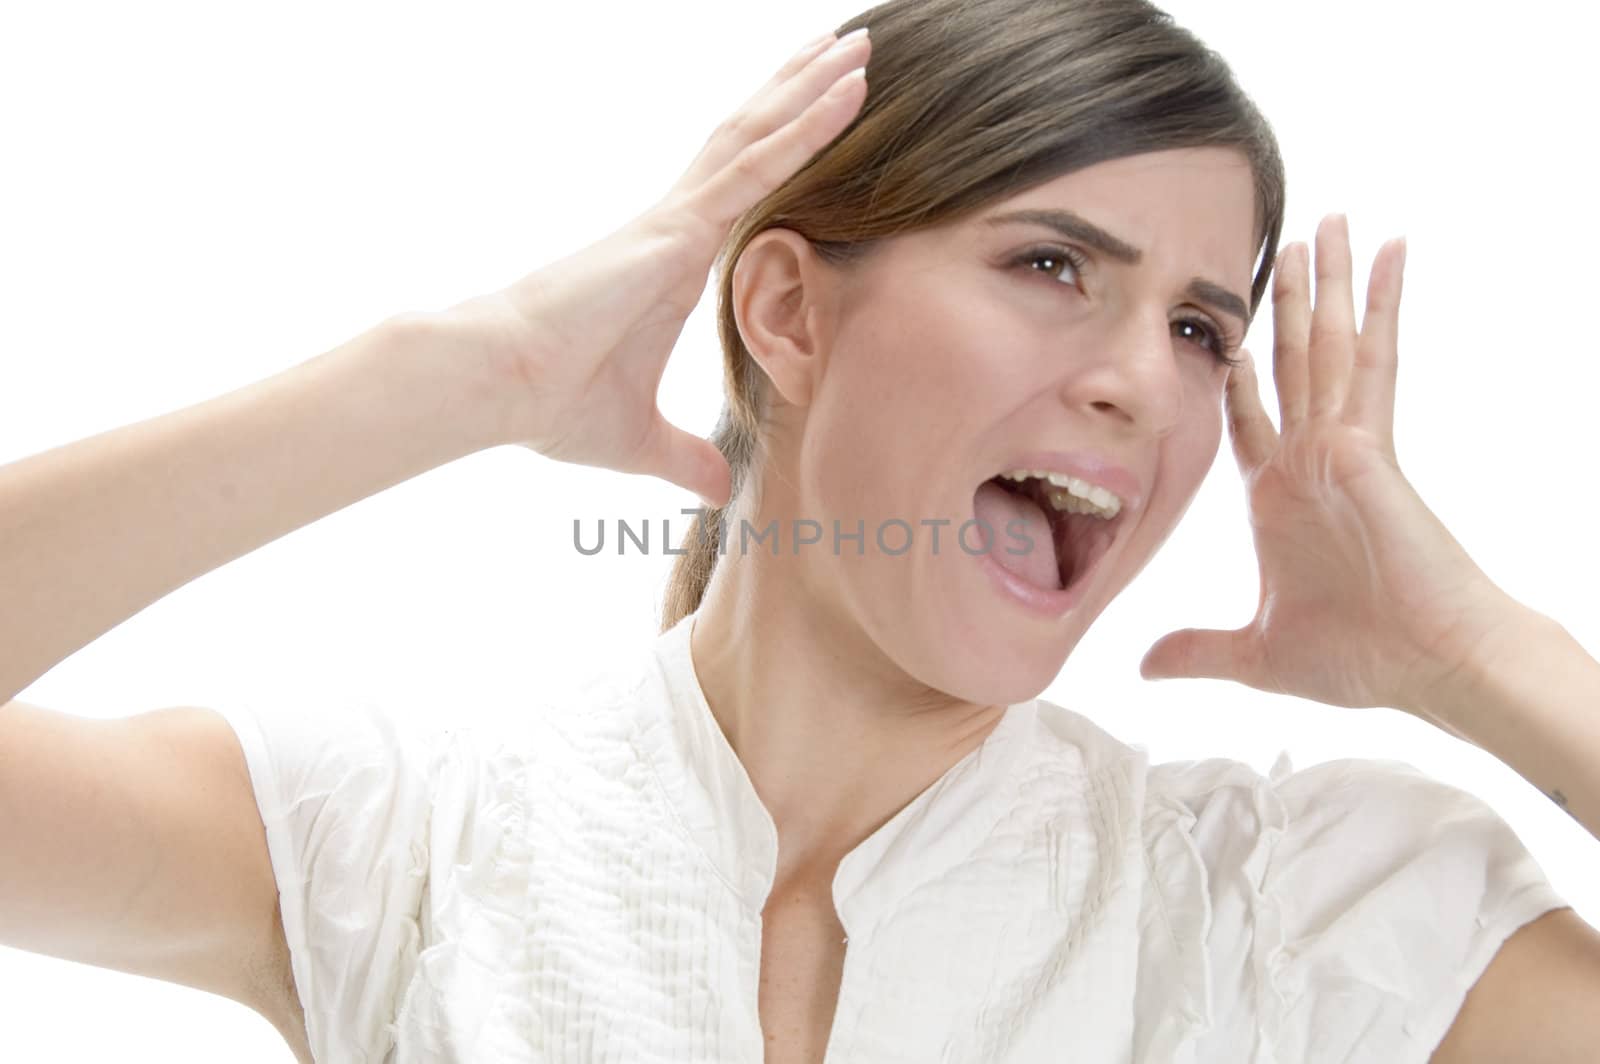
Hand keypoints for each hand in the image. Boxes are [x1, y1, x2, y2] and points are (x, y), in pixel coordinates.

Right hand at [435, 27, 870, 507]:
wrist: (497, 387)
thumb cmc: (550, 403)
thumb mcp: (639, 440)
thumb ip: (686, 458)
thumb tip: (722, 492)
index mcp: (673, 262)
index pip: (742, 190)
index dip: (782, 148)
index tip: (822, 117)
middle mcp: (677, 227)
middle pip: (752, 142)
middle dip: (800, 94)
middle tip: (851, 50)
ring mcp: (675, 221)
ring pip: (757, 137)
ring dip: (810, 90)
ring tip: (857, 45)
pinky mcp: (673, 230)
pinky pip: (752, 168)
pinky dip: (801, 130)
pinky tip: (842, 94)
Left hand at [1139, 214, 1523, 716]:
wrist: (1430, 666)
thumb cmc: (1363, 660)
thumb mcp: (1256, 652)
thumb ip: (1200, 649)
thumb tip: (1144, 666)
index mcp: (1279, 496)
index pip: (1249, 415)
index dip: (1234, 372)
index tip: (1220, 330)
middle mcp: (1310, 458)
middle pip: (1292, 361)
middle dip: (1288, 302)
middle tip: (1288, 238)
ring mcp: (1343, 444)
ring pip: (1328, 345)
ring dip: (1328, 283)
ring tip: (1331, 220)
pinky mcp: (1373, 443)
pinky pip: (1374, 359)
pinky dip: (1381, 305)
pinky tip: (1391, 255)